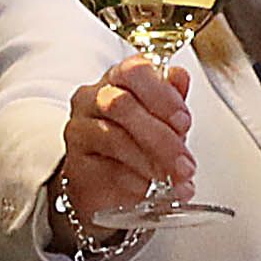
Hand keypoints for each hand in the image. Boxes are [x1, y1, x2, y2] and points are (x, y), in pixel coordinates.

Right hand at [57, 55, 193, 226]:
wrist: (111, 187)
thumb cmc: (139, 144)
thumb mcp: (165, 121)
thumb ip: (172, 98)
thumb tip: (179, 76)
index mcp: (118, 80)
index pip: (134, 71)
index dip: (162, 95)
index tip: (184, 122)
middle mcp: (92, 99)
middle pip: (122, 105)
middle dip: (160, 136)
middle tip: (184, 162)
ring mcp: (79, 131)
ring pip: (114, 138)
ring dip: (151, 162)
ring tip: (174, 179)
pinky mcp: (75, 165)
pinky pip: (105, 169)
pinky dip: (134, 181)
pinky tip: (149, 188)